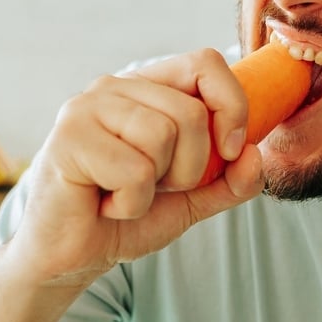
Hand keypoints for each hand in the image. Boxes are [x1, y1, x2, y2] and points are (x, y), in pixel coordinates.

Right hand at [7, 48, 263, 287]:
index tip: (229, 150)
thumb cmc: (126, 218)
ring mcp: (86, 107)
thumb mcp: (194, 199)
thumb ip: (232, 180)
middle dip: (190, 167)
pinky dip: (130, 204)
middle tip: (154, 186)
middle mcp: (114, 87)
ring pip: (163, 136)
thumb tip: (254, 155)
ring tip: (124, 193)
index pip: (205, 62)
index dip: (231, 104)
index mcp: (147, 88)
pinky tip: (104, 205)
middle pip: (191, 112)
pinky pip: (134, 170)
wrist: (71, 259)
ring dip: (155, 186)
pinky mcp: (68, 138)